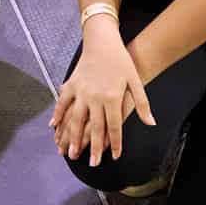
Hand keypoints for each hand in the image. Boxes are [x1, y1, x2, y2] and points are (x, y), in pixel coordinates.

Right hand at [50, 32, 153, 166]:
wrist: (102, 40)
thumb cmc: (122, 61)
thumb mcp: (135, 81)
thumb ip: (143, 104)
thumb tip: (151, 123)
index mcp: (112, 97)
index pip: (114, 127)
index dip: (115, 143)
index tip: (115, 157)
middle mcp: (95, 97)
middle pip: (94, 128)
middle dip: (93, 148)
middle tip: (92, 164)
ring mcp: (80, 91)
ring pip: (75, 120)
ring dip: (72, 138)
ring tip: (70, 153)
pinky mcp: (70, 84)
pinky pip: (62, 103)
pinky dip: (57, 116)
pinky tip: (54, 128)